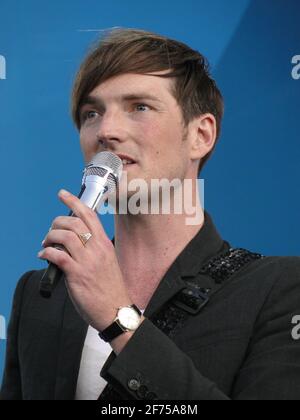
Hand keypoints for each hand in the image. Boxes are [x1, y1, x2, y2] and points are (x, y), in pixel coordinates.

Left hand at [38, 189, 132, 332]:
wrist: (116, 310)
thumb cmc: (111, 289)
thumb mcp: (107, 262)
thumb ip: (93, 250)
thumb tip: (73, 243)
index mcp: (104, 244)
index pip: (90, 215)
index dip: (74, 202)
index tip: (63, 194)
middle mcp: (97, 249)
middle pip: (74, 223)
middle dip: (56, 222)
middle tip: (51, 231)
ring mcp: (88, 262)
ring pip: (64, 236)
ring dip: (50, 237)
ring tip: (46, 245)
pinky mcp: (78, 275)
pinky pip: (58, 256)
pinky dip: (47, 253)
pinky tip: (44, 256)